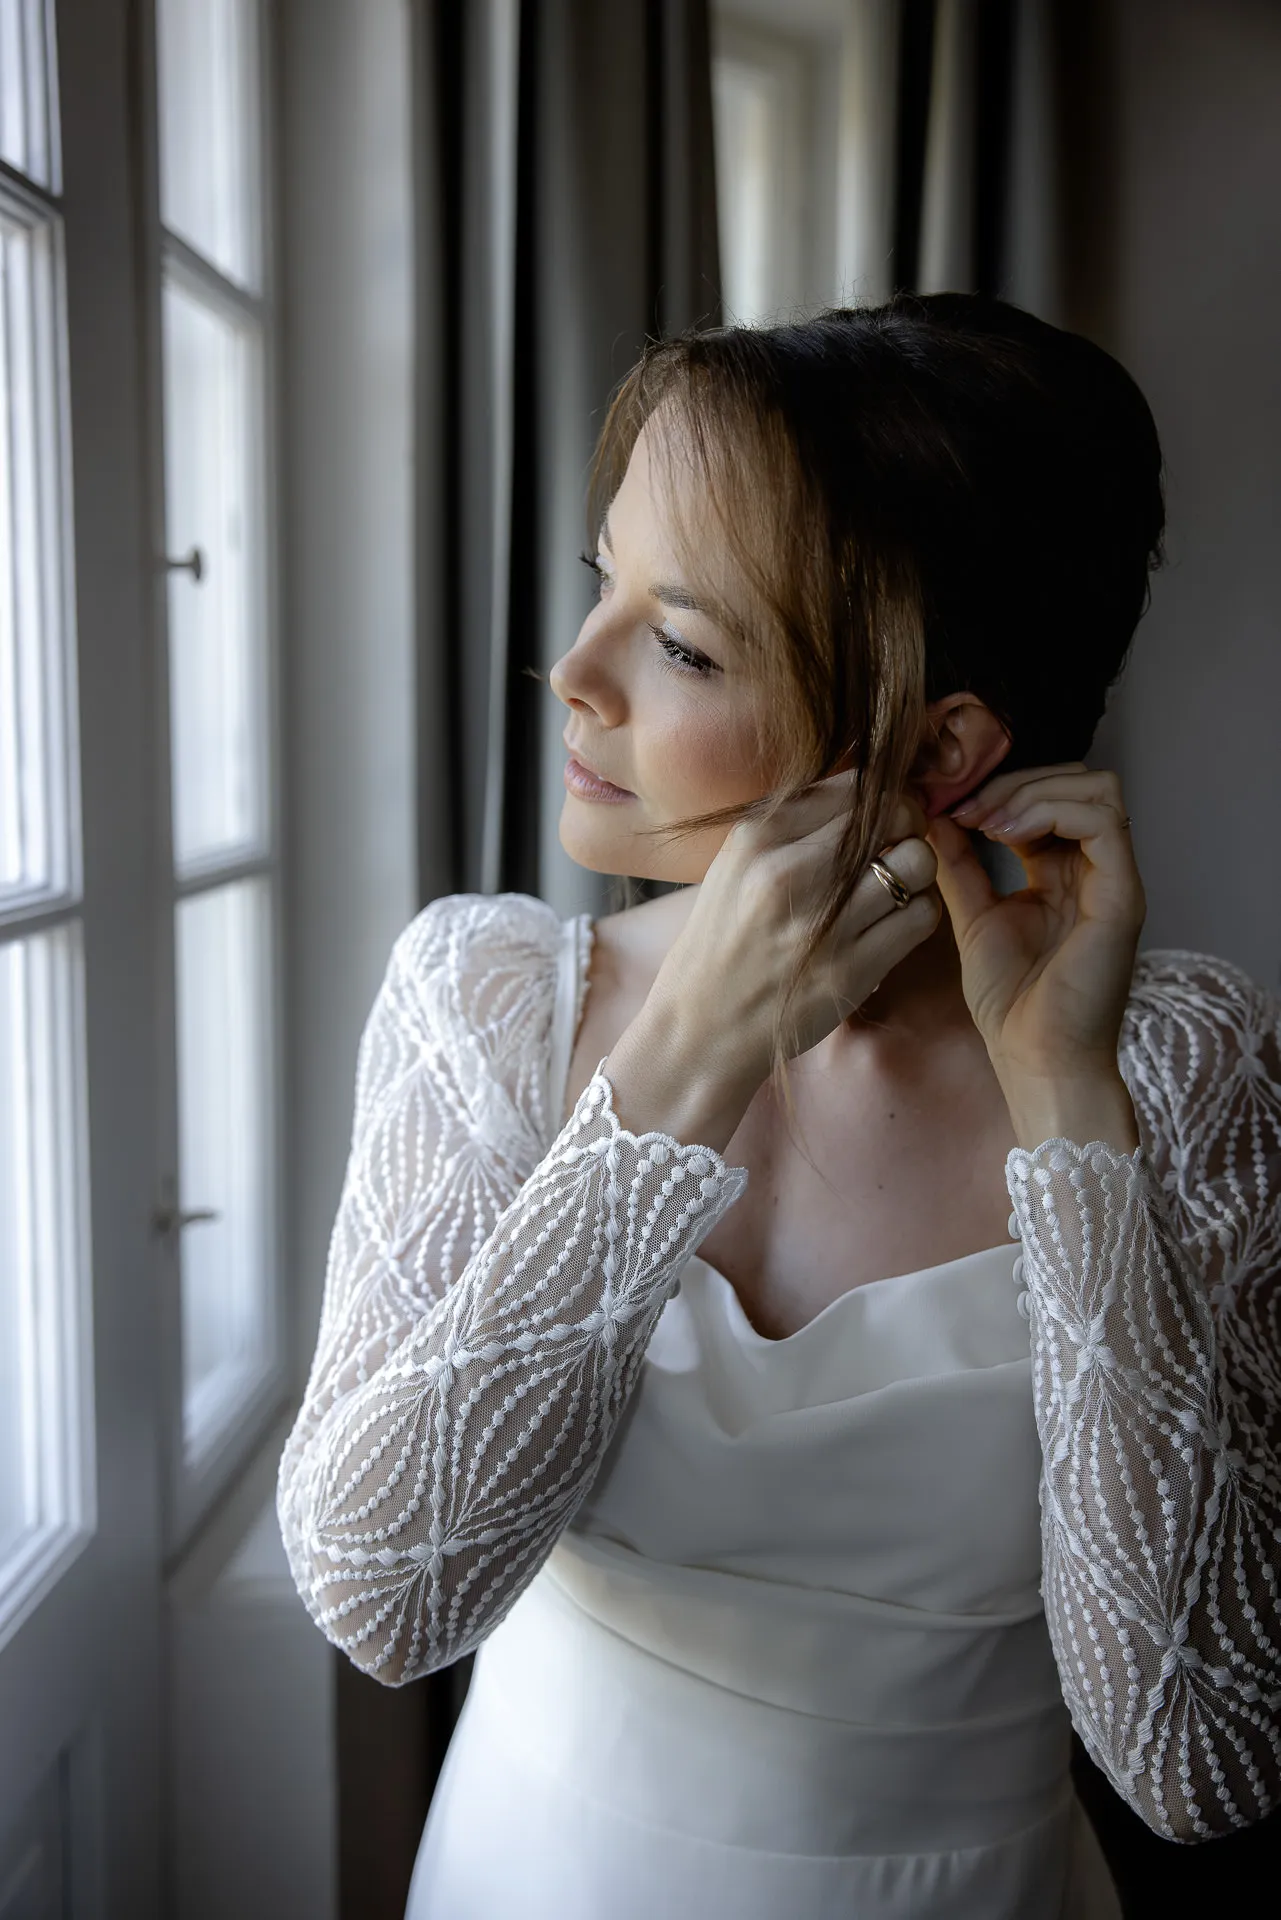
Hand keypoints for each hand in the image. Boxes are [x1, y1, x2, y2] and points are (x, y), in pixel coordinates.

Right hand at [654, 770, 940, 1077]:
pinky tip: (896, 922)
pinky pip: (920, 915)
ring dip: (917, 871)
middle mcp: (791, 870)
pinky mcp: (852, 967)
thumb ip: (791, 826)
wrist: (700, 1029)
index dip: (884, 794)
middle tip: (897, 847)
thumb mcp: (735, 867)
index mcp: (759, 836)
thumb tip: (862, 789)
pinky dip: (919, 913)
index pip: (854, 784)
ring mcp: (824, 921)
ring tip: (896, 887)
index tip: (884, 814)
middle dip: (908, 827)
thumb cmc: (720, 944)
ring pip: (916, 862)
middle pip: (895, 814)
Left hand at [927, 762, 1143, 1146]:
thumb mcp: (972, 917)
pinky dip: (1051, 811)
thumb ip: (959, 866)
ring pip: (1098, 789)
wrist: (1036, 1061)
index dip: (1000, 787)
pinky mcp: (1123, 896)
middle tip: (965, 806)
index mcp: (1063, 875)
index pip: (1048, 798)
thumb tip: (933, 814)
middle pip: (1077, 781)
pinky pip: (1104, 821)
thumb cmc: (1010, 1004)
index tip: (949, 802)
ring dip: (1033, 790)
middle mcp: (1094, 871)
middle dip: (1014, 781)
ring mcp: (1114, 881)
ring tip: (985, 820)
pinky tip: (1005, 835)